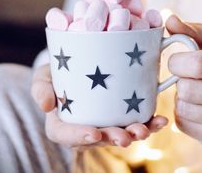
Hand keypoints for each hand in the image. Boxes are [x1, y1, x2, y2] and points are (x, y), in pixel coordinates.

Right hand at [31, 64, 167, 148]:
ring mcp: (106, 123)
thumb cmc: (57, 72)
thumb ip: (40, 88)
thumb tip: (46, 106)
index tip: (93, 132)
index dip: (79, 137)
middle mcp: (86, 127)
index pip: (66, 135)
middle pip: (99, 139)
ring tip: (145, 130)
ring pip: (120, 133)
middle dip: (113, 138)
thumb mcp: (44, 75)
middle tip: (124, 137)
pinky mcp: (122, 115)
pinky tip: (161, 121)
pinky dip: (150, 124)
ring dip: (135, 134)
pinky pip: (136, 123)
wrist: (78, 63)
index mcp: (63, 122)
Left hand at [166, 15, 201, 143]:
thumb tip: (170, 20)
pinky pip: (184, 125)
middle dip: (179, 81)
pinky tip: (194, 104)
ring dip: (180, 97)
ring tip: (191, 89)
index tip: (177, 60)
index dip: (178, 61)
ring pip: (184, 109)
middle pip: (188, 90)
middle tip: (185, 76)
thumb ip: (192, 30)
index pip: (198, 64)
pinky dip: (182, 113)